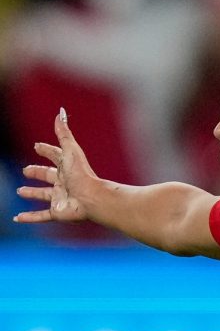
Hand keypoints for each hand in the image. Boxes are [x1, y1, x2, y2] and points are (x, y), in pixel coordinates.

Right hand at [15, 108, 97, 222]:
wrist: (92, 198)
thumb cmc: (82, 174)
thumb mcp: (70, 150)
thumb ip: (64, 132)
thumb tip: (60, 112)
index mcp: (66, 167)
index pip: (55, 156)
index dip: (46, 150)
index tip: (37, 146)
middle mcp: (63, 182)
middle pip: (48, 175)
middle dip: (37, 172)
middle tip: (25, 170)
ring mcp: (60, 197)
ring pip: (43, 195)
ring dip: (32, 193)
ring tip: (20, 191)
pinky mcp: (58, 212)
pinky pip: (40, 216)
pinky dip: (29, 217)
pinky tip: (17, 218)